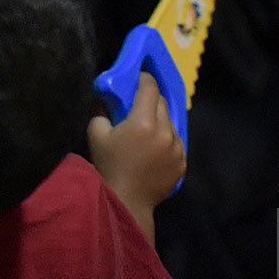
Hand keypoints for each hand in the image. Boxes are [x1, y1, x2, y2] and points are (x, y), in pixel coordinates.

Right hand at [88, 72, 186, 233]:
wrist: (127, 201)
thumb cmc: (108, 165)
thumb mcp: (96, 133)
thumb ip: (101, 109)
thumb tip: (105, 95)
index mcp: (143, 122)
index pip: (149, 88)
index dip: (144, 78)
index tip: (138, 77)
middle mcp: (165, 132)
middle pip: (162, 102)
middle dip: (151, 98)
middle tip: (138, 103)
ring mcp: (177, 148)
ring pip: (170, 122)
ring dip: (159, 119)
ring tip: (145, 129)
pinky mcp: (182, 162)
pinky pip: (176, 141)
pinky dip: (166, 139)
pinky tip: (153, 148)